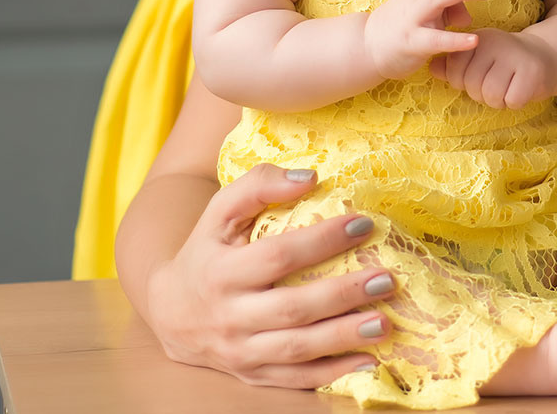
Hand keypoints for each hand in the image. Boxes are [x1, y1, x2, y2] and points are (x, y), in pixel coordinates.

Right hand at [145, 164, 396, 388]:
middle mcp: (229, 316)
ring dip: (343, 338)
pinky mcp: (252, 375)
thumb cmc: (207, 251)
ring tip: (384, 323)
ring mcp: (240, 352)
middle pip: (292, 309)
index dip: (321, 241)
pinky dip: (332, 373)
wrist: (170, 312)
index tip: (363, 224)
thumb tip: (309, 177)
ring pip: (296, 349)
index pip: (277, 256)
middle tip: (386, 280)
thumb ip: (258, 185)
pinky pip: (294, 380)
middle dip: (342, 295)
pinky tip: (368, 359)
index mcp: (221, 272)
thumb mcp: (220, 211)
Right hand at [363, 0, 495, 79]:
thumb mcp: (427, 15)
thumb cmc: (402, 28)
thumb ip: (449, 9)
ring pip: (435, 0)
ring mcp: (410, 18)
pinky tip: (473, 40)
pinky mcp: (409, 42)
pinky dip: (454, 39)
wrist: (366, 48)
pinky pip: (434, 39)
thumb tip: (469, 13)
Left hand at [429, 29, 556, 108]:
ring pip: (491, 95)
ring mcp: (516, 56)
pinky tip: (520, 90)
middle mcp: (496, 43)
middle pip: (472, 85)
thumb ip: (454, 66)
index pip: (454, 69)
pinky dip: (514, 102)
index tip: (478, 75)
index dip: (462, 81)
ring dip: (498, 100)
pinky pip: (512, 101)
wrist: (545, 58)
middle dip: (481, 93)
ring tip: (507, 88)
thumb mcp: (478, 61)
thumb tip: (432, 67)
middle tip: (496, 84)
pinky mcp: (532, 72)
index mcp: (479, 39)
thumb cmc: (504, 64)